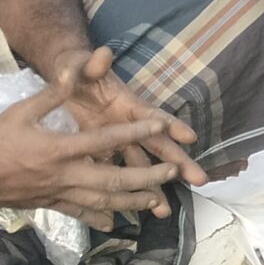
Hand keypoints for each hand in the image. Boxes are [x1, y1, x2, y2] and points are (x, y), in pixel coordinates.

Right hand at [0, 61, 188, 223]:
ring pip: (104, 201)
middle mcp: (65, 175)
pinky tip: (115, 222)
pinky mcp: (52, 205)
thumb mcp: (21, 110)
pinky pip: (81, 214)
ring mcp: (60, 194)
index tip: (160, 126)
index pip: (106, 140)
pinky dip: (100, 217)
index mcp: (60, 148)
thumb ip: (51, 94)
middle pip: (114, 179)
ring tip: (157, 200)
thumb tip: (72, 74)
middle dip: (147, 177)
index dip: (135, 133)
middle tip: (173, 172)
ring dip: (133, 201)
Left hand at [47, 46, 205, 217]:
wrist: (64, 81)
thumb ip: (92, 64)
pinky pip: (119, 173)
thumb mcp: (83, 65)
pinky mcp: (105, 150)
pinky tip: (134, 209)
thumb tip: (101, 54)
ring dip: (154, 185)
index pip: (152, 115)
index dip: (171, 124)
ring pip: (141, 165)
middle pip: (158, 145)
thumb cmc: (79, 70)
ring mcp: (120, 140)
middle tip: (199, 180)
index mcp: (128, 105)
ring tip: (163, 211)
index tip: (189, 137)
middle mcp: (130, 124)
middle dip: (178, 163)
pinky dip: (127, 190)